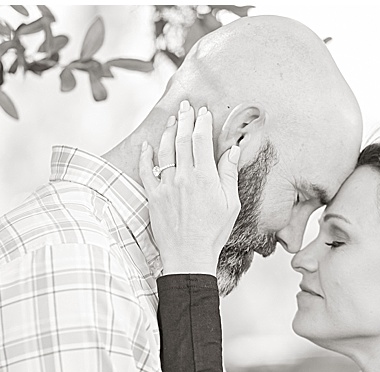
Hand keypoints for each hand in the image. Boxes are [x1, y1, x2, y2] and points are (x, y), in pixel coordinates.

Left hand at [139, 100, 240, 275]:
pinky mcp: (153, 197)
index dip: (202, 122)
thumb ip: (229, 174)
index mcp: (205, 178)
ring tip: (172, 120)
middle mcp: (184, 177)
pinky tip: (147, 145)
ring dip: (168, 132)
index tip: (204, 112)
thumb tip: (233, 150)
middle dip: (185, 119)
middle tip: (186, 106)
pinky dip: (146, 156)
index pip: (202, 140)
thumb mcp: (230, 204)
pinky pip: (146, 171)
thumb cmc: (213, 233)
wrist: (188, 256)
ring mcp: (166, 186)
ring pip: (165, 151)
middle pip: (182, 140)